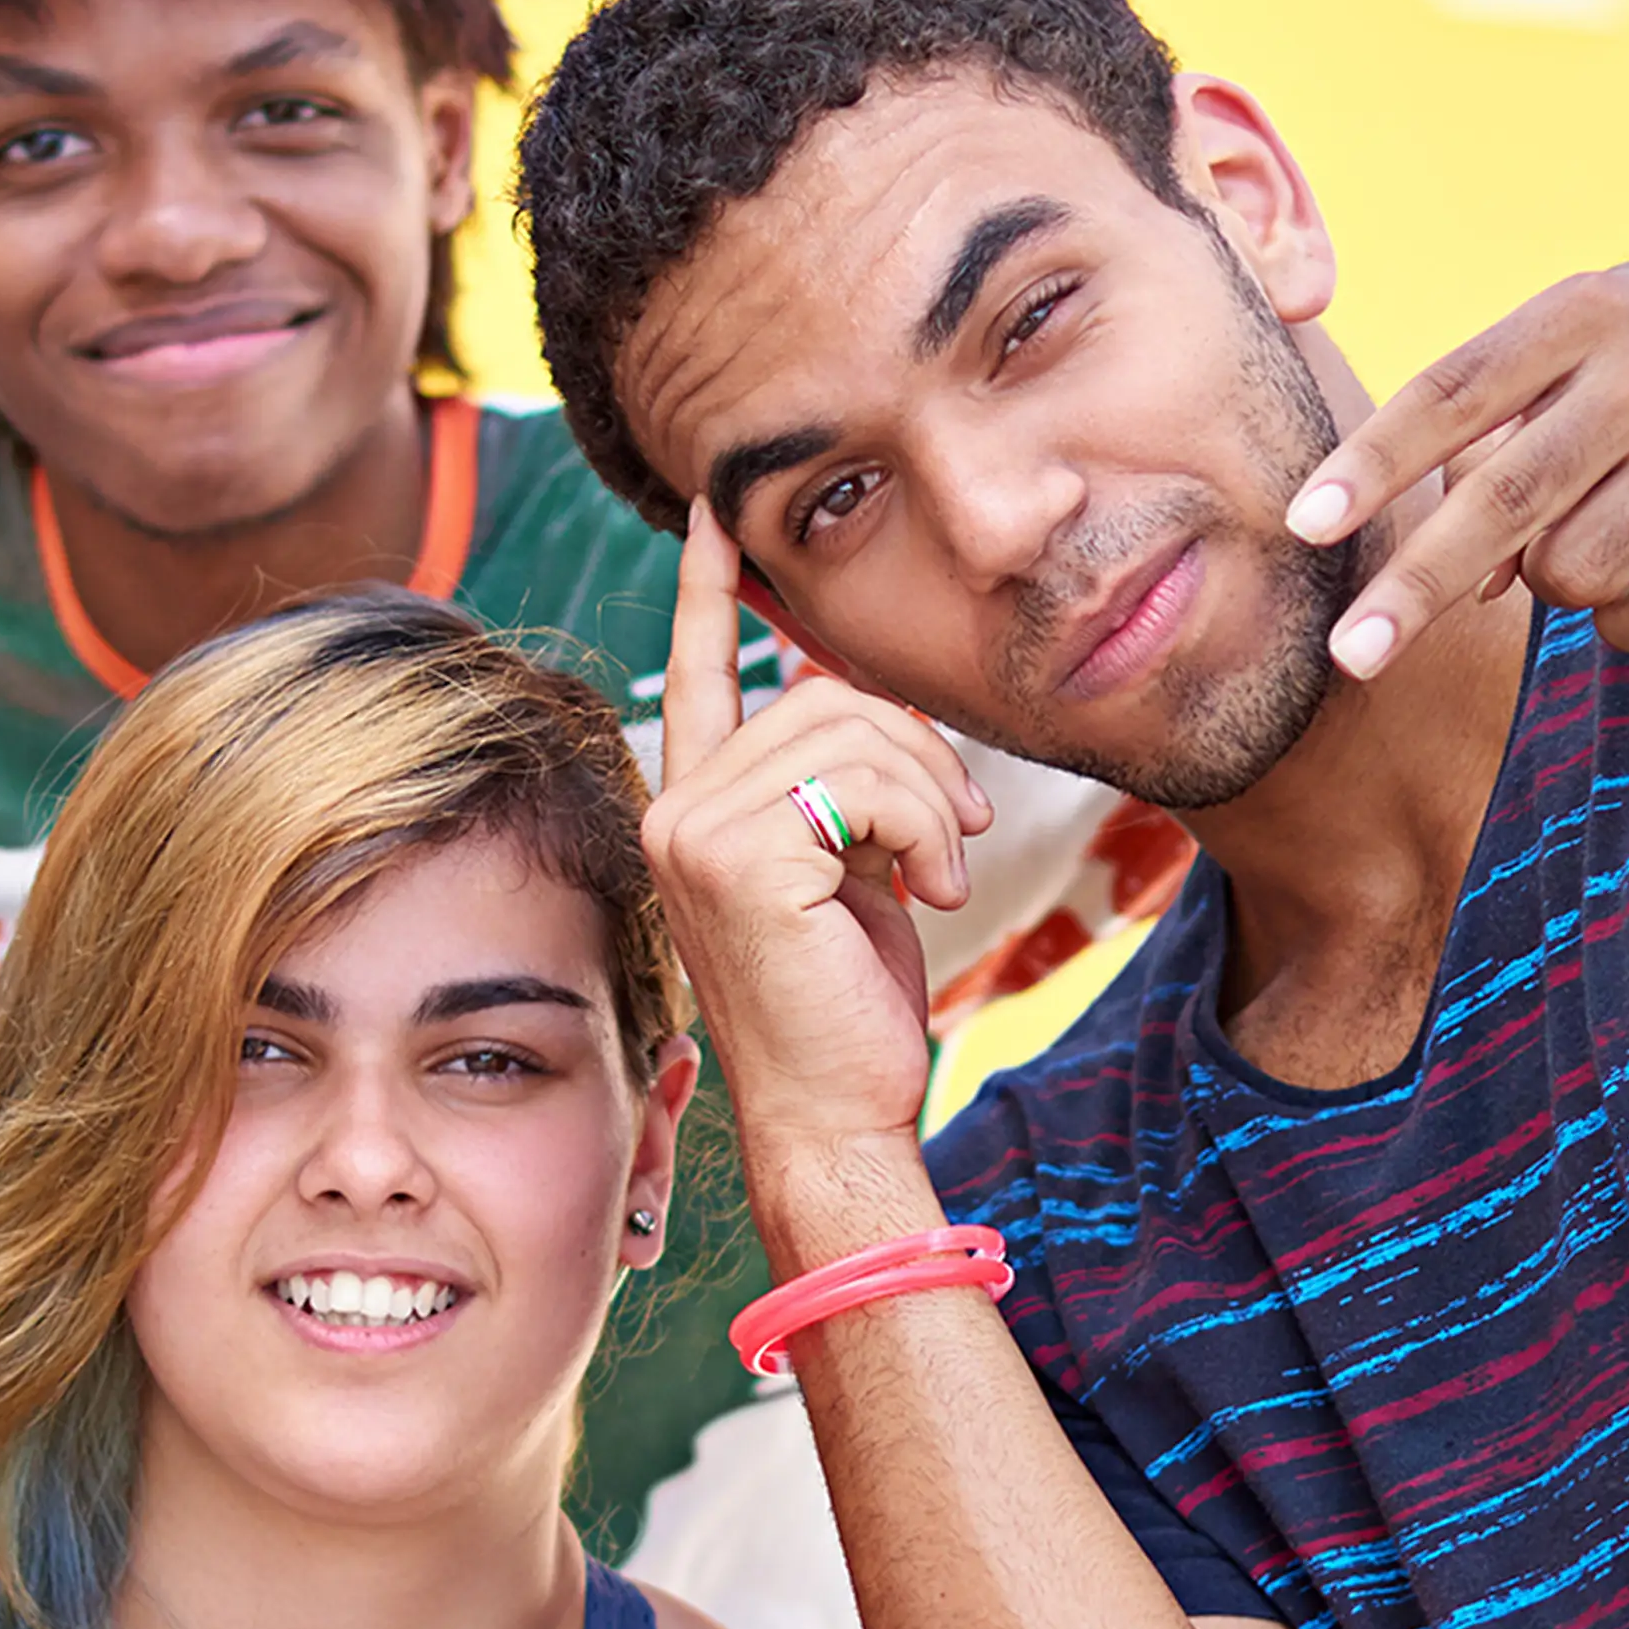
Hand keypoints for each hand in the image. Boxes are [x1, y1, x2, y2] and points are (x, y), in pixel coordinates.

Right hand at [645, 504, 992, 1209]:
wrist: (838, 1114)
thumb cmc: (848, 1005)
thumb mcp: (847, 869)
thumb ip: (834, 785)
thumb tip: (852, 699)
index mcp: (697, 809)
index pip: (703, 673)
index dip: (710, 590)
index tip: (715, 514)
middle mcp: (675, 808)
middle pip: (823, 694)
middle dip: (916, 755)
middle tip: (954, 833)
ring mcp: (693, 829)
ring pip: (851, 730)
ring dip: (929, 799)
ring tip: (939, 875)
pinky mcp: (735, 855)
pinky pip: (863, 782)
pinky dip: (923, 830)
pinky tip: (928, 894)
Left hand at [1286, 241, 1628, 676]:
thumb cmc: (1628, 352)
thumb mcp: (1555, 350)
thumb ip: (1486, 446)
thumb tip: (1462, 590)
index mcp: (1573, 319)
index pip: (1452, 394)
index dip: (1373, 464)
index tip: (1303, 527)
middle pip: (1505, 499)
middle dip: (1416, 587)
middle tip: (1349, 657)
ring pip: (1576, 571)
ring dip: (1550, 586)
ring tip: (1584, 536)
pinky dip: (1623, 622)